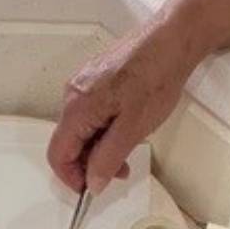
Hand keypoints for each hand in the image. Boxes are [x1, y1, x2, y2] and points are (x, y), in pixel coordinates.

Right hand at [47, 15, 207, 194]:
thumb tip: (92, 184)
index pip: (57, 155)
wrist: (172, 38)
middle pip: (68, 142)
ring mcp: (82, 83)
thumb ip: (108, 158)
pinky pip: (89, 112)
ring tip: (128, 148)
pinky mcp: (94, 77)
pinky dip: (103, 128)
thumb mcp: (134, 128)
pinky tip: (127, 125)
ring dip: (98, 146)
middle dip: (89, 162)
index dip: (72, 178)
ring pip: (80, 128)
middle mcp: (72, 94)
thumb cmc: (156, 79)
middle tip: (121, 170)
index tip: (93, 189)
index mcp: (77, 108)